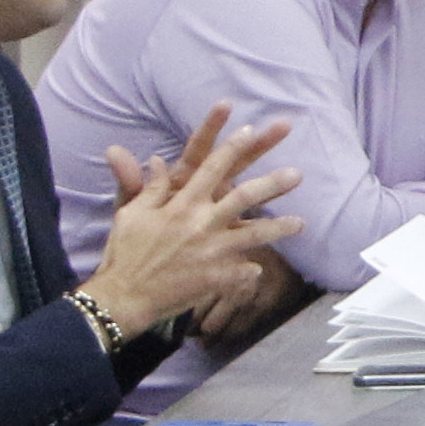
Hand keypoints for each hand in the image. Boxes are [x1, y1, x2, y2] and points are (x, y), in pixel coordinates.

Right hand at [79, 107, 307, 332]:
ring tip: (300, 223)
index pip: (211, 166)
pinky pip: (242, 271)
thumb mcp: (131, 213)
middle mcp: (200, 222)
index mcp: (181, 203)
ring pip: (253, 234)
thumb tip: (156, 160)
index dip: (233, 147)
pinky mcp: (215, 277)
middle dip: (272, 183)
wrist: (124, 295)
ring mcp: (211, 251)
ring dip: (278, 228)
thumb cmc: (125, 252)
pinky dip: (250, 270)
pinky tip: (258, 269)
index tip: (252, 130)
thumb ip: (150, 187)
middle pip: (244, 196)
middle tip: (297, 173)